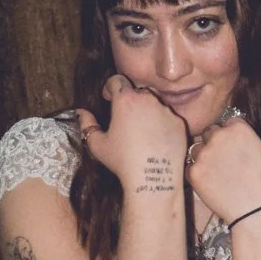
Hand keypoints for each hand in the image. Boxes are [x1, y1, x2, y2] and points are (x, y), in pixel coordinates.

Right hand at [76, 74, 187, 192]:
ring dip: (146, 111)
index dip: (110, 87)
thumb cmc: (122, 161)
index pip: (117, 80)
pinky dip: (161, 123)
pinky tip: (154, 140)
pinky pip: (168, 117)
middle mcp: (148, 100)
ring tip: (140, 132)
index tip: (108, 98)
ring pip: (154, 103)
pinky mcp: (179, 123)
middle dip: (129, 100)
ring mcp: (166, 111)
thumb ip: (87, 125)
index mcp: (125, 100)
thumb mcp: (97, 144)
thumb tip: (81, 112)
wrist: (153, 178)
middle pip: (137, 91)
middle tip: (124, 117)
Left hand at [185, 114, 260, 223]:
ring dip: (204, 157)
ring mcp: (204, 155)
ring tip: (218, 173)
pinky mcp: (194, 172)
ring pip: (197, 149)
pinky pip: (190, 167)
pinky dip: (198, 174)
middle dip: (216, 142)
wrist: (256, 212)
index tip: (236, 148)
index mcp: (239, 129)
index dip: (232, 134)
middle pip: (210, 132)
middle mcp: (219, 137)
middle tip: (225, 160)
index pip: (228, 122)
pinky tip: (211, 183)